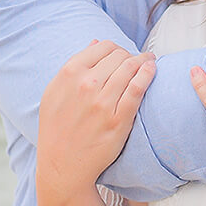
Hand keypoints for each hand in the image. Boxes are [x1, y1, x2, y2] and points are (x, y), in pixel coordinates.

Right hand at [37, 41, 154, 194]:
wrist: (62, 164)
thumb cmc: (57, 127)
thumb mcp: (54, 92)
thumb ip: (74, 66)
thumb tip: (96, 42)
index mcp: (69, 73)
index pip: (103, 46)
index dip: (116, 49)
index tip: (122, 55)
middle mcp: (86, 84)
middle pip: (120, 55)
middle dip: (130, 55)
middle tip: (137, 61)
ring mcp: (103, 102)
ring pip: (131, 68)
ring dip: (144, 61)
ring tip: (149, 62)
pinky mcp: (119, 119)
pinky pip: (138, 88)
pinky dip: (148, 74)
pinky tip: (152, 70)